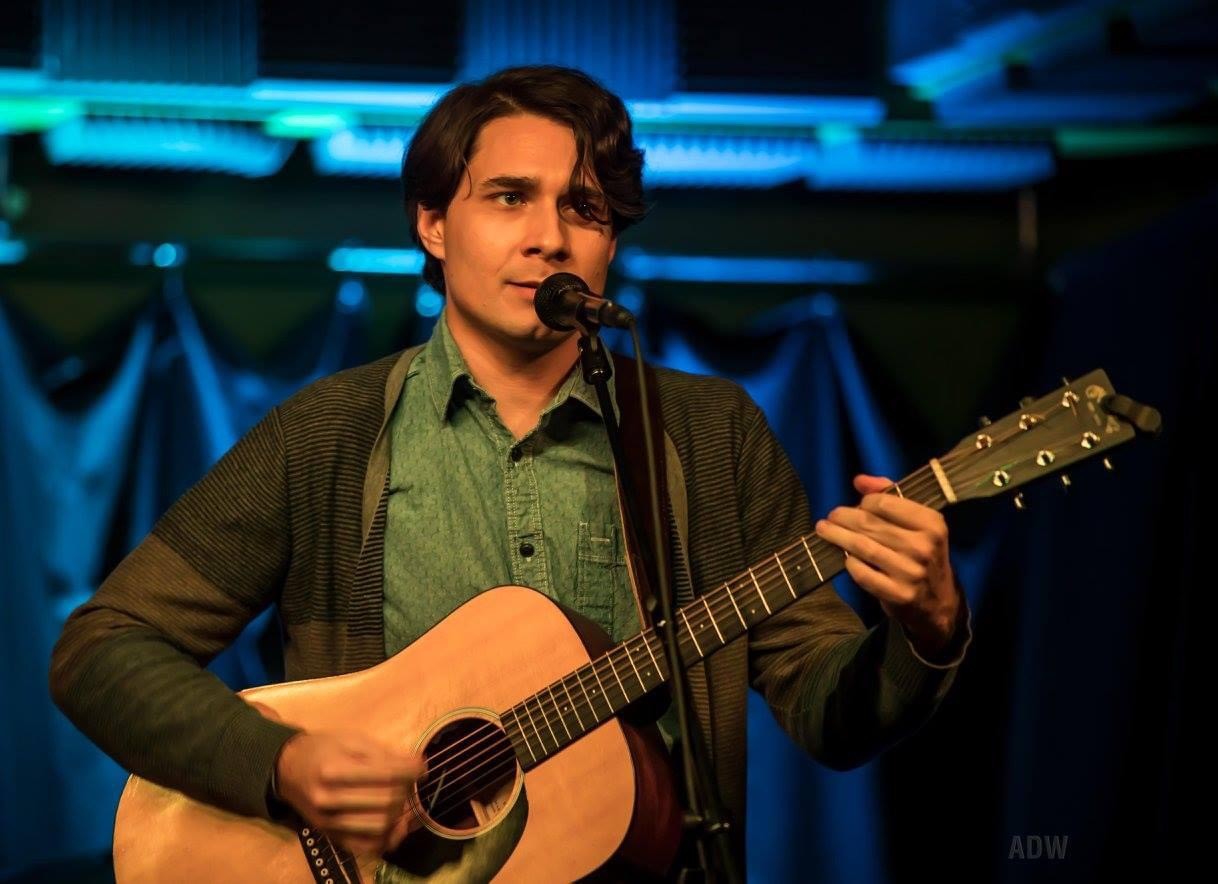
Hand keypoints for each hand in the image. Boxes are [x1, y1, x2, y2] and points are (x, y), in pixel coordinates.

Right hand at [274, 730, 425, 855]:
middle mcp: (328, 799)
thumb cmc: (322, 749)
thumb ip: (382, 753)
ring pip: (380, 825)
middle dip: (406, 789)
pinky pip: (367, 847)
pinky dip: (388, 838)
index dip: (410, 771)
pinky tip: (397, 824)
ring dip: (401, 812)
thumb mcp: (350, 739)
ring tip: (404, 798)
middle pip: (385, 801)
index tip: (422, 766)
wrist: (288, 770)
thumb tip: (416, 765)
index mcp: (333, 769)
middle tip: (410, 780)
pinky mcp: (331, 837)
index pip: (385, 774)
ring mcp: (329, 823)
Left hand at [815, 474, 960, 658]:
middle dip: (843, 518)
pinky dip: (849, 563)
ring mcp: (911, 572)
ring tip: (824, 530)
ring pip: (863, 547)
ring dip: (838, 536)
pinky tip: (844, 557)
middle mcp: (923, 546)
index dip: (865, 502)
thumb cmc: (923, 554)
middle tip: (830, 517)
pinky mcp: (898, 594)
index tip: (857, 505)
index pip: (886, 503)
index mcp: (932, 523)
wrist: (939, 602)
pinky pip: (862, 574)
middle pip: (870, 524)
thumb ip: (890, 496)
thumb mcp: (918, 523)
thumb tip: (860, 480)